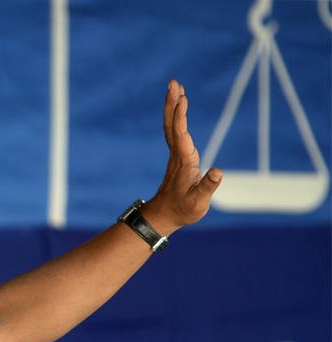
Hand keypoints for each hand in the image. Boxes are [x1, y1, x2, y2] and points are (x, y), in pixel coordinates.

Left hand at [143, 80, 222, 235]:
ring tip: (176, 87)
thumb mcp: (199, 203)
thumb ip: (208, 187)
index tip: (182, 99)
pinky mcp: (177, 156)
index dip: (180, 117)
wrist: (165, 215)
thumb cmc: (183, 209)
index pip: (181, 134)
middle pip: (172, 124)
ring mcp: (175, 154)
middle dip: (173, 103)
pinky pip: (175, 131)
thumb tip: (218, 171)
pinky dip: (176, 117)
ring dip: (173, 106)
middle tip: (173, 82)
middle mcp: (177, 154)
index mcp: (184, 162)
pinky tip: (178, 108)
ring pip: (172, 126)